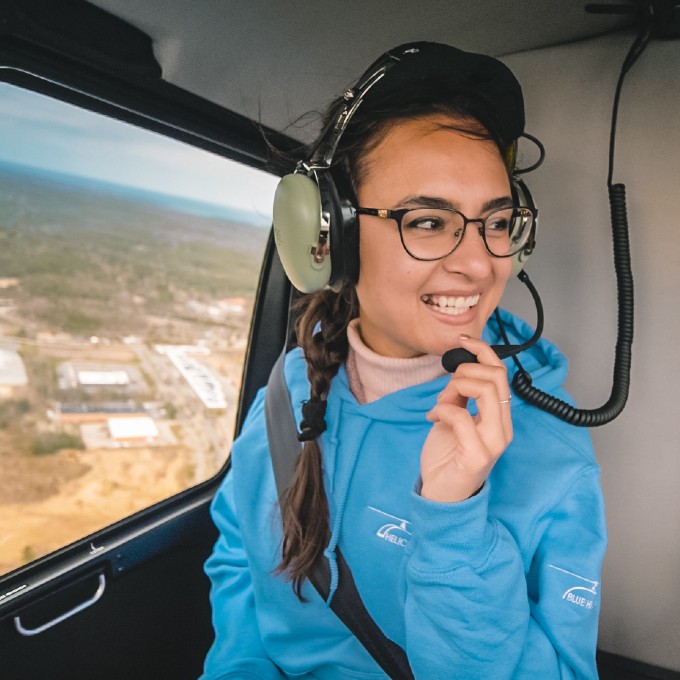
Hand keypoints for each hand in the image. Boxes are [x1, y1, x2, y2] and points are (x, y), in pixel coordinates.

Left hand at [420, 335, 512, 502]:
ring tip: (440, 404)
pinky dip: (442, 410)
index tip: (463, 339)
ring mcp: (494, 442)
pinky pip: (462, 416)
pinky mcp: (478, 455)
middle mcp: (503, 428)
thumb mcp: (453, 418)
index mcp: (499, 417)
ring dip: (454, 389)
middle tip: (445, 392)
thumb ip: (460, 396)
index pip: (501, 373)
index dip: (484, 350)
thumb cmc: (447, 457)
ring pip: (487, 390)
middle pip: (496, 377)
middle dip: (463, 372)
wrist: (441, 496)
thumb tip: (457, 373)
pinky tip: (432, 417)